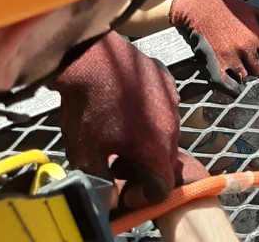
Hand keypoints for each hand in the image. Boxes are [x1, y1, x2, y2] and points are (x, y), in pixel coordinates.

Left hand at [52, 33, 188, 208]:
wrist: (90, 59)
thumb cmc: (89, 107)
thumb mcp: (86, 155)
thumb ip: (101, 183)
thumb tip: (107, 199)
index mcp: (158, 149)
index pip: (162, 187)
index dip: (142, 195)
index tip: (124, 190)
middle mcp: (173, 125)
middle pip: (165, 159)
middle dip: (143, 167)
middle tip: (116, 162)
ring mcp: (172, 99)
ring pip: (164, 130)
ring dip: (147, 139)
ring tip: (117, 134)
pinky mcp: (165, 79)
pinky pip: (162, 105)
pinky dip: (147, 113)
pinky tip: (122, 107)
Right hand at [169, 0, 258, 95]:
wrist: (200, 7)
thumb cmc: (230, 9)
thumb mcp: (257, 13)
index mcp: (257, 37)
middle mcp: (244, 50)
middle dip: (258, 66)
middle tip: (250, 58)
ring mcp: (229, 59)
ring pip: (245, 77)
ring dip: (244, 71)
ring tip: (238, 60)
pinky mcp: (214, 65)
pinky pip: (230, 87)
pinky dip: (234, 87)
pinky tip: (234, 79)